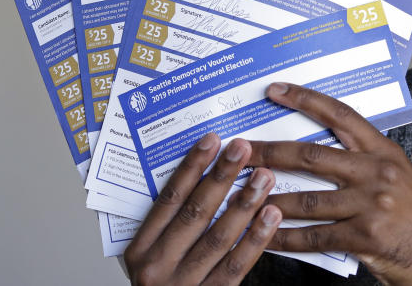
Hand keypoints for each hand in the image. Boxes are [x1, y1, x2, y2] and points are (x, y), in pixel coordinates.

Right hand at [123, 134, 281, 284]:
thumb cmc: (164, 285)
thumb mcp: (153, 255)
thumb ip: (171, 223)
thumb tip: (203, 174)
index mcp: (140, 249)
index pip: (168, 199)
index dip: (191, 167)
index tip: (212, 140)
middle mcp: (156, 267)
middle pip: (195, 213)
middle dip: (222, 177)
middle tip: (243, 148)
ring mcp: (183, 285)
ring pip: (218, 237)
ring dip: (245, 203)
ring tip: (265, 177)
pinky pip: (236, 265)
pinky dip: (256, 239)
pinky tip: (271, 216)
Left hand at [247, 83, 411, 284]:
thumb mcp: (400, 179)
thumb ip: (366, 165)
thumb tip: (319, 158)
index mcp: (385, 152)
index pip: (340, 115)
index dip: (305, 99)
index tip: (275, 91)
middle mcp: (378, 172)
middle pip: (311, 155)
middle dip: (269, 151)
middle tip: (239, 149)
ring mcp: (372, 204)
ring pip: (307, 199)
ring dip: (268, 199)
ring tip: (240, 196)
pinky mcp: (365, 237)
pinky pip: (314, 237)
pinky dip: (284, 238)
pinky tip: (265, 237)